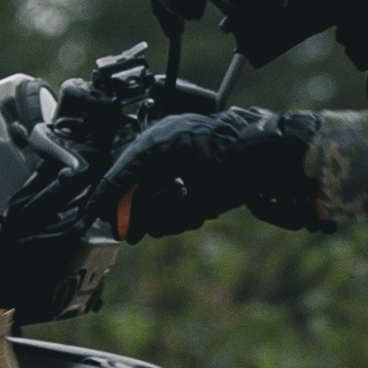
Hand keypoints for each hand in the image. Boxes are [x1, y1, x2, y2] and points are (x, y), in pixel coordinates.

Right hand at [90, 107, 318, 239]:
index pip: (122, 173)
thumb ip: (164, 216)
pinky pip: (169, 168)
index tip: (94, 214)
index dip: (108, 199)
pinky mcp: (189, 141)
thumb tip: (140, 227)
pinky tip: (192, 210)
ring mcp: (177, 135)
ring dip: (162, 203)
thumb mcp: (197, 202)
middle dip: (137, 208)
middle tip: (131, 233)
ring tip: (185, 220)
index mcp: (160, 143)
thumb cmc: (239, 171)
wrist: (274, 151)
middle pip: (135, 176)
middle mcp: (164, 134)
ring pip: (152, 175)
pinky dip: (173, 191)